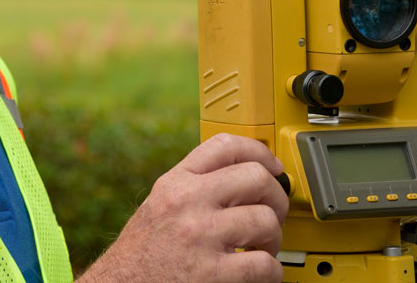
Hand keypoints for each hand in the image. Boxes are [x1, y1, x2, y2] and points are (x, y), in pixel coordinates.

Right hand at [77, 133, 288, 282]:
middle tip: (272, 214)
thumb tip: (237, 177)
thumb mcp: (159, 207)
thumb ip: (192, 188)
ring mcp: (200, 237)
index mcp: (175, 183)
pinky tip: (258, 274)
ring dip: (274, 239)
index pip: (225, 146)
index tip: (274, 166)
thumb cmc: (140, 256)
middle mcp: (187, 202)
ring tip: (261, 248)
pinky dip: (271, 272)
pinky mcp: (213, 274)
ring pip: (266, 220)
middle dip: (276, 198)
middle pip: (256, 178)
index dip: (260, 152)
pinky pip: (265, 265)